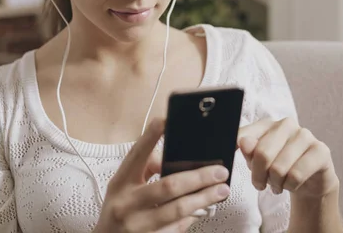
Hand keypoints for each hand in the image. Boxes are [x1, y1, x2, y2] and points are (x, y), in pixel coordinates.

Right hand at [94, 118, 230, 232]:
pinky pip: (177, 228)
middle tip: (220, 171)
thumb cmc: (120, 207)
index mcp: (120, 182)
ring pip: (178, 209)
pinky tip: (204, 208)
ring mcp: (137, 225)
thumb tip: (178, 157)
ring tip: (222, 190)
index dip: (151, 136)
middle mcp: (126, 203)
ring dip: (204, 198)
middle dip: (198, 177)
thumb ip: (146, 169)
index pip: (137, 154)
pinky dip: (192, 217)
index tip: (166, 120)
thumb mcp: (125, 186)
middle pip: (168, 186)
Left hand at [237, 117, 338, 199]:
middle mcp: (286, 124)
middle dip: (258, 176)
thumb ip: (249, 152)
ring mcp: (305, 135)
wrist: (310, 180)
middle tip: (260, 184)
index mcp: (266, 124)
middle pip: (262, 154)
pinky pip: (296, 175)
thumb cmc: (280, 167)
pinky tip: (292, 184)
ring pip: (279, 168)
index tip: (226, 165)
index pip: (243, 136)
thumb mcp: (258, 163)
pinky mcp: (320, 150)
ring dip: (275, 184)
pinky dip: (290, 186)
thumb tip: (243, 142)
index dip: (234, 152)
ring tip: (278, 185)